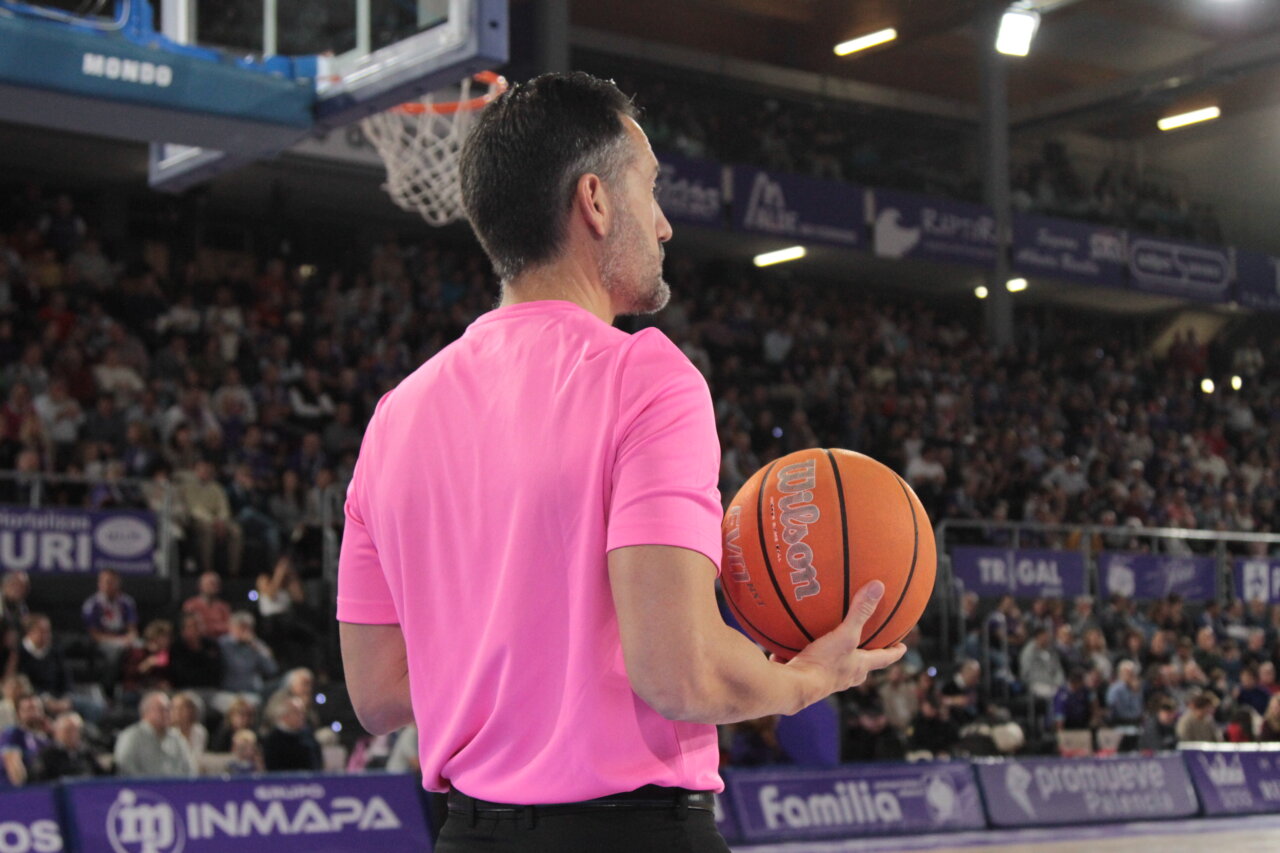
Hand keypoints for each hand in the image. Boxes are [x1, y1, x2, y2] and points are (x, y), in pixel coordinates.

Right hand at [779, 580, 906, 706]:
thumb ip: (860, 611)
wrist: (794, 687)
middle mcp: (846, 676)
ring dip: (839, 658)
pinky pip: (811, 666)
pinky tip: (796, 647)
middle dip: (867, 658)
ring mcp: (827, 681)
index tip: (903, 647)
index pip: (883, 659)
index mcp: (859, 667)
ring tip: (834, 645)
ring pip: (838, 668)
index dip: (894, 652)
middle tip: (870, 648)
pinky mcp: (807, 679)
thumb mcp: (845, 634)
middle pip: (862, 667)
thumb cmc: (824, 663)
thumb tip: (878, 586)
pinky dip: (808, 657)